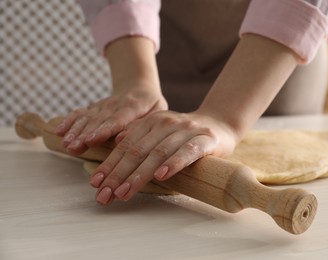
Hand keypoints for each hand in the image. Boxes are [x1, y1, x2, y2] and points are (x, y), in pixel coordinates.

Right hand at [55, 89, 167, 154]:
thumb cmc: (151, 104)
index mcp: (133, 106)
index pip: (117, 120)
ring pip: (86, 118)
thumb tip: (125, 137)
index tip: (91, 140)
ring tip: (66, 144)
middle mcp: (114, 105)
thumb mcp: (157, 111)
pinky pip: (79, 113)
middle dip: (84, 135)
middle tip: (73, 147)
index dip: (103, 130)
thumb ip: (144, 123)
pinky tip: (59, 131)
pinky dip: (68, 121)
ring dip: (74, 131)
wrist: (139, 87)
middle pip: (97, 121)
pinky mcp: (94, 108)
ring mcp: (102, 106)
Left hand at [89, 110, 237, 204]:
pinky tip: (161, 176)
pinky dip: (173, 163)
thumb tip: (116, 143)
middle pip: (138, 150)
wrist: (220, 124)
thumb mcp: (161, 131)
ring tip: (125, 192)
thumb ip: (140, 135)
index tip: (96, 183)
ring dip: (140, 174)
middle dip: (119, 174)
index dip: (110, 164)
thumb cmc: (186, 134)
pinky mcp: (205, 139)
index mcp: (152, 122)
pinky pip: (187, 152)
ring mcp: (186, 130)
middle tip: (105, 194)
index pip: (126, 145)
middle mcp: (166, 123)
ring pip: (158, 153)